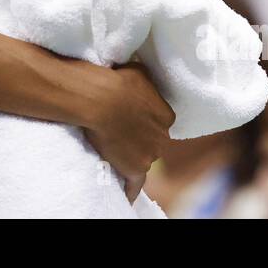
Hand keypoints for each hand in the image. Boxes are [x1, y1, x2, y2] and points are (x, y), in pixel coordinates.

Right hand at [79, 61, 175, 202]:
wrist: (100, 99)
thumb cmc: (118, 81)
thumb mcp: (140, 73)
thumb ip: (148, 84)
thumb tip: (145, 83)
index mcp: (166, 115)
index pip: (159, 121)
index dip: (144, 118)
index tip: (131, 114)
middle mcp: (163, 137)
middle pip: (153, 140)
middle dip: (139, 136)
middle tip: (119, 128)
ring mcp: (150, 155)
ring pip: (143, 158)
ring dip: (130, 154)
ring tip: (113, 146)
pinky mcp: (134, 168)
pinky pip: (135, 184)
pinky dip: (131, 190)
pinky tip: (128, 195)